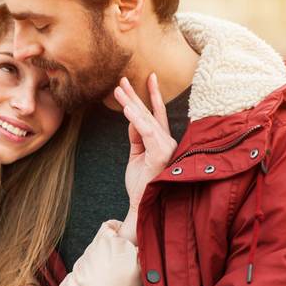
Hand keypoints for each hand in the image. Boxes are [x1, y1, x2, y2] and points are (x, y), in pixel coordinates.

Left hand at [114, 73, 177, 212]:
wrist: (144, 207)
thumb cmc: (142, 184)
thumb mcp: (136, 156)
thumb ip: (136, 137)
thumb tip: (132, 118)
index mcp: (162, 142)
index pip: (155, 115)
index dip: (148, 96)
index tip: (143, 79)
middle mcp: (168, 142)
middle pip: (150, 113)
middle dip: (136, 95)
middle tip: (122, 79)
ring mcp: (166, 147)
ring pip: (147, 119)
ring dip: (131, 102)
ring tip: (118, 89)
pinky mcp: (161, 154)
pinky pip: (147, 132)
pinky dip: (136, 119)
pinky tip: (126, 108)